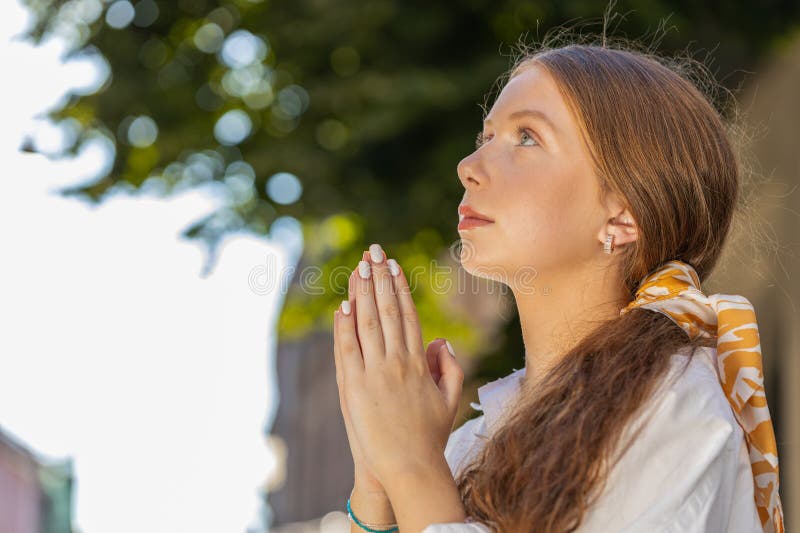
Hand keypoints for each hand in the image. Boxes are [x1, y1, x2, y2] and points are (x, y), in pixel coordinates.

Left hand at [333, 244, 463, 486]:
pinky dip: (343, 327)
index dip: (399, 288)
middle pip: (386, 311)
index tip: (393, 266)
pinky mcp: (354, 388)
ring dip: (361, 293)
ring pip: (366, 324)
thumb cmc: (430, 437)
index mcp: (419, 363)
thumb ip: (449, 368)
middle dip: (379, 278)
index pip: (407, 315)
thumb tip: (441, 339)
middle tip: (373, 252)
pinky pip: (347, 350)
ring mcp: (374, 374)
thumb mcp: (449, 400)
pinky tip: (341, 306)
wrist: (408, 468)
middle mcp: (397, 362)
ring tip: (358, 268)